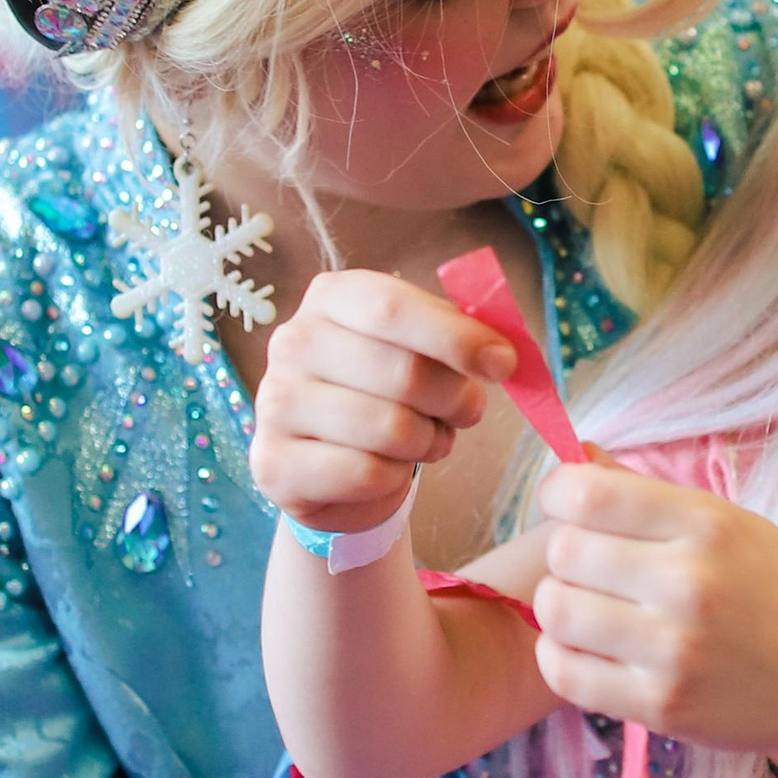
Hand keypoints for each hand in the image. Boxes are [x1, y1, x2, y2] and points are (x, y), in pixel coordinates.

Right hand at [252, 270, 514, 535]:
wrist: (335, 469)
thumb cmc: (388, 395)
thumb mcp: (422, 351)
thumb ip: (459, 339)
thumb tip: (502, 354)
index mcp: (331, 298)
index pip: (392, 307)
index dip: (456, 337)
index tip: (503, 364)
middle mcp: (293, 342)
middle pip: (402, 372)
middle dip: (455, 399)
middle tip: (467, 412)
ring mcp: (274, 403)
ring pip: (390, 428)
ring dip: (429, 442)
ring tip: (426, 440)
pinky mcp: (274, 464)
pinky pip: (366, 473)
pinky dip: (395, 478)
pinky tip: (388, 470)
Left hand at [533, 465, 777, 761]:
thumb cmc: (776, 596)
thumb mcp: (731, 526)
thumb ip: (649, 494)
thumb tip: (575, 453)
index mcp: (709, 525)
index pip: (588, 493)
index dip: (557, 493)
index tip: (565, 506)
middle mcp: (690, 583)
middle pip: (563, 551)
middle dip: (565, 555)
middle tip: (590, 569)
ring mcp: (674, 650)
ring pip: (556, 610)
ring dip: (560, 606)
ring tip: (589, 611)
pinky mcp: (660, 705)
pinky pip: (563, 672)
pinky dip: (561, 656)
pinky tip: (589, 650)